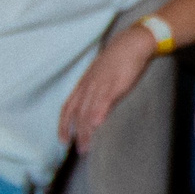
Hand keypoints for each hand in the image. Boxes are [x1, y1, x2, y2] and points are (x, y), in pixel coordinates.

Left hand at [58, 25, 153, 150]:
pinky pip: (103, 101)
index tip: (63, 140)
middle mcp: (88, 85)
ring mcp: (100, 84)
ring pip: (88, 110)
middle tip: (79, 150)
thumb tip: (95, 110)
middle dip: (75, 133)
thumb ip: (97, 93)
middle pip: (76, 113)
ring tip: (86, 146)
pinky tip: (97, 125)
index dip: (63, 124)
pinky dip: (98, 113)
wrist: (131, 44)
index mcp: (84, 84)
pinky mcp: (115, 84)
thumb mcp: (102, 77)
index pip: (67, 107)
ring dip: (85, 130)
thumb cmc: (118, 61)